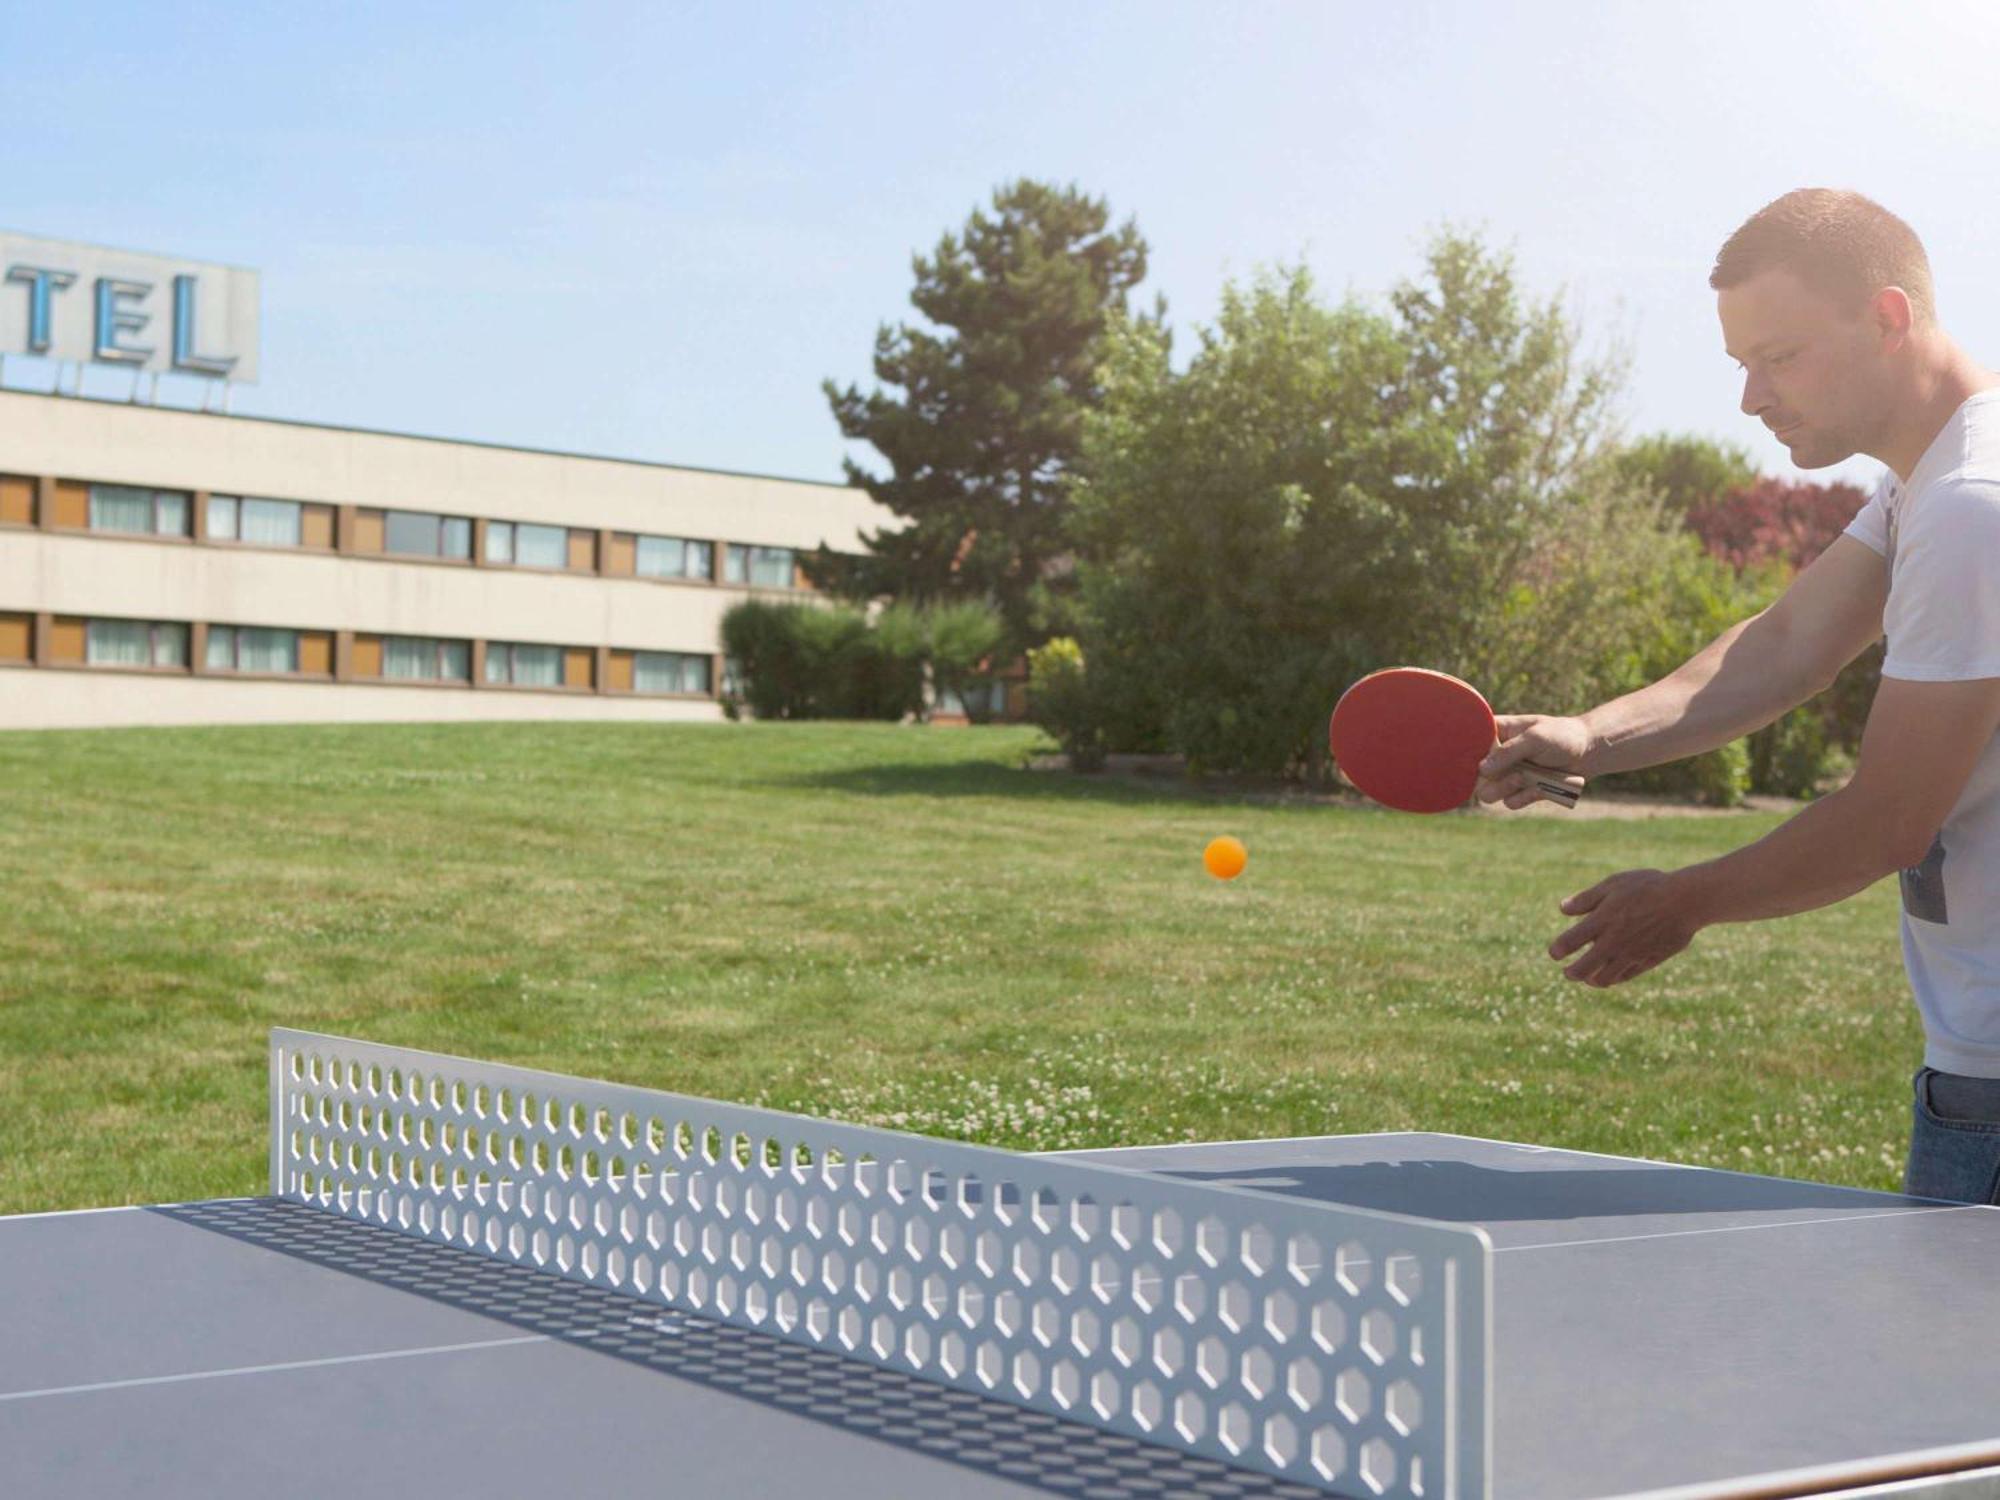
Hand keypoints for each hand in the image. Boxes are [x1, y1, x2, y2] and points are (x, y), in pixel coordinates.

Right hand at [1477, 714, 1592, 809]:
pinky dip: (1525, 797)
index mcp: (1497, 734)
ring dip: (1505, 788)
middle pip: (1474, 775)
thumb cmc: (1562, 737)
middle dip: (1488, 778)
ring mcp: (1508, 775)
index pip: (1470, 742)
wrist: (1589, 753)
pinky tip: (1540, 787)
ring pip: (1488, 793)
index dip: (1466, 753)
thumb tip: (1481, 770)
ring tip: (1524, 779)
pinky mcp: (1521, 791)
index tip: (1475, 760)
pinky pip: (1510, 802)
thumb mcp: (1535, 738)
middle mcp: (1498, 756)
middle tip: (1510, 772)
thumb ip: (1508, 752)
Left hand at [1548, 869, 1703, 986]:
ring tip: (1587, 977)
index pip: (1569, 943)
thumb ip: (1586, 899)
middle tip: (1568, 973)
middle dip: (1572, 974)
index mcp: (1601, 921)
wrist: (1686, 900)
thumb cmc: (1648, 887)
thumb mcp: (1613, 885)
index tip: (1555, 952)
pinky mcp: (1648, 961)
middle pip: (1583, 970)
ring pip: (1604, 979)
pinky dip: (1615, 978)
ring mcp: (1631, 955)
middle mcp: (1613, 942)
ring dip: (1592, 980)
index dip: (1557, 950)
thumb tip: (1563, 909)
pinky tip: (1611, 974)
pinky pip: (1626, 976)